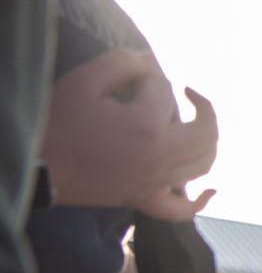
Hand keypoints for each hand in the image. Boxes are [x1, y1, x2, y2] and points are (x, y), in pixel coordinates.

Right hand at [42, 54, 217, 215]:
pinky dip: (201, 201)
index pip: (165, 91)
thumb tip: (148, 62)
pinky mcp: (146, 200)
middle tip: (190, 94)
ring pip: (203, 165)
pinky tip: (210, 190)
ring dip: (209, 143)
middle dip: (204, 108)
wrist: (41, 165)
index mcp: (147, 126)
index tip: (130, 73)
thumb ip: (122, 63)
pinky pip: (183, 210)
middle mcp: (162, 158)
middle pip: (205, 132)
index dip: (148, 75)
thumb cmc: (60, 121)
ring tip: (198, 127)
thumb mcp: (85, 81)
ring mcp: (157, 183)